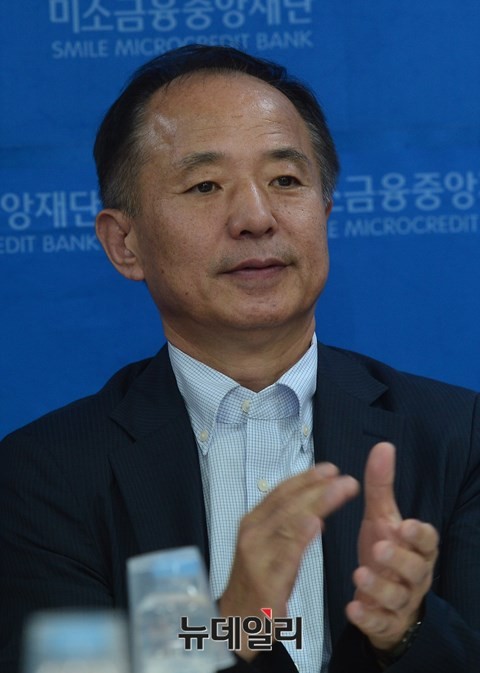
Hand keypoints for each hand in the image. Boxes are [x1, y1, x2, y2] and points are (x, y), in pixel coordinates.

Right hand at [219, 463, 358, 659]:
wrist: (234, 624)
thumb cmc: (255, 583)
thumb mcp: (266, 546)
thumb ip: (286, 526)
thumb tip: (314, 508)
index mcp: (253, 522)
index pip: (281, 493)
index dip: (305, 479)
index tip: (330, 469)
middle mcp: (252, 533)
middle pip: (287, 503)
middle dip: (317, 488)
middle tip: (344, 479)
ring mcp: (256, 555)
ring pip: (288, 522)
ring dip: (316, 504)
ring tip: (339, 492)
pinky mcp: (265, 580)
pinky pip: (285, 555)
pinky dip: (300, 537)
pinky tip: (315, 523)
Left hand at [346, 442, 438, 651]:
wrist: (387, 600)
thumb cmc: (387, 552)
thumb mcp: (382, 518)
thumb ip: (381, 486)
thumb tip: (384, 446)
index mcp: (416, 548)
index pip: (428, 541)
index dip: (419, 534)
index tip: (406, 525)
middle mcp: (413, 575)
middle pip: (415, 569)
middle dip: (399, 558)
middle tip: (379, 548)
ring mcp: (400, 601)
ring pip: (397, 597)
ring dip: (379, 587)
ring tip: (359, 573)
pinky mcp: (385, 622)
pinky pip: (379, 622)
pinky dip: (367, 617)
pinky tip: (353, 608)